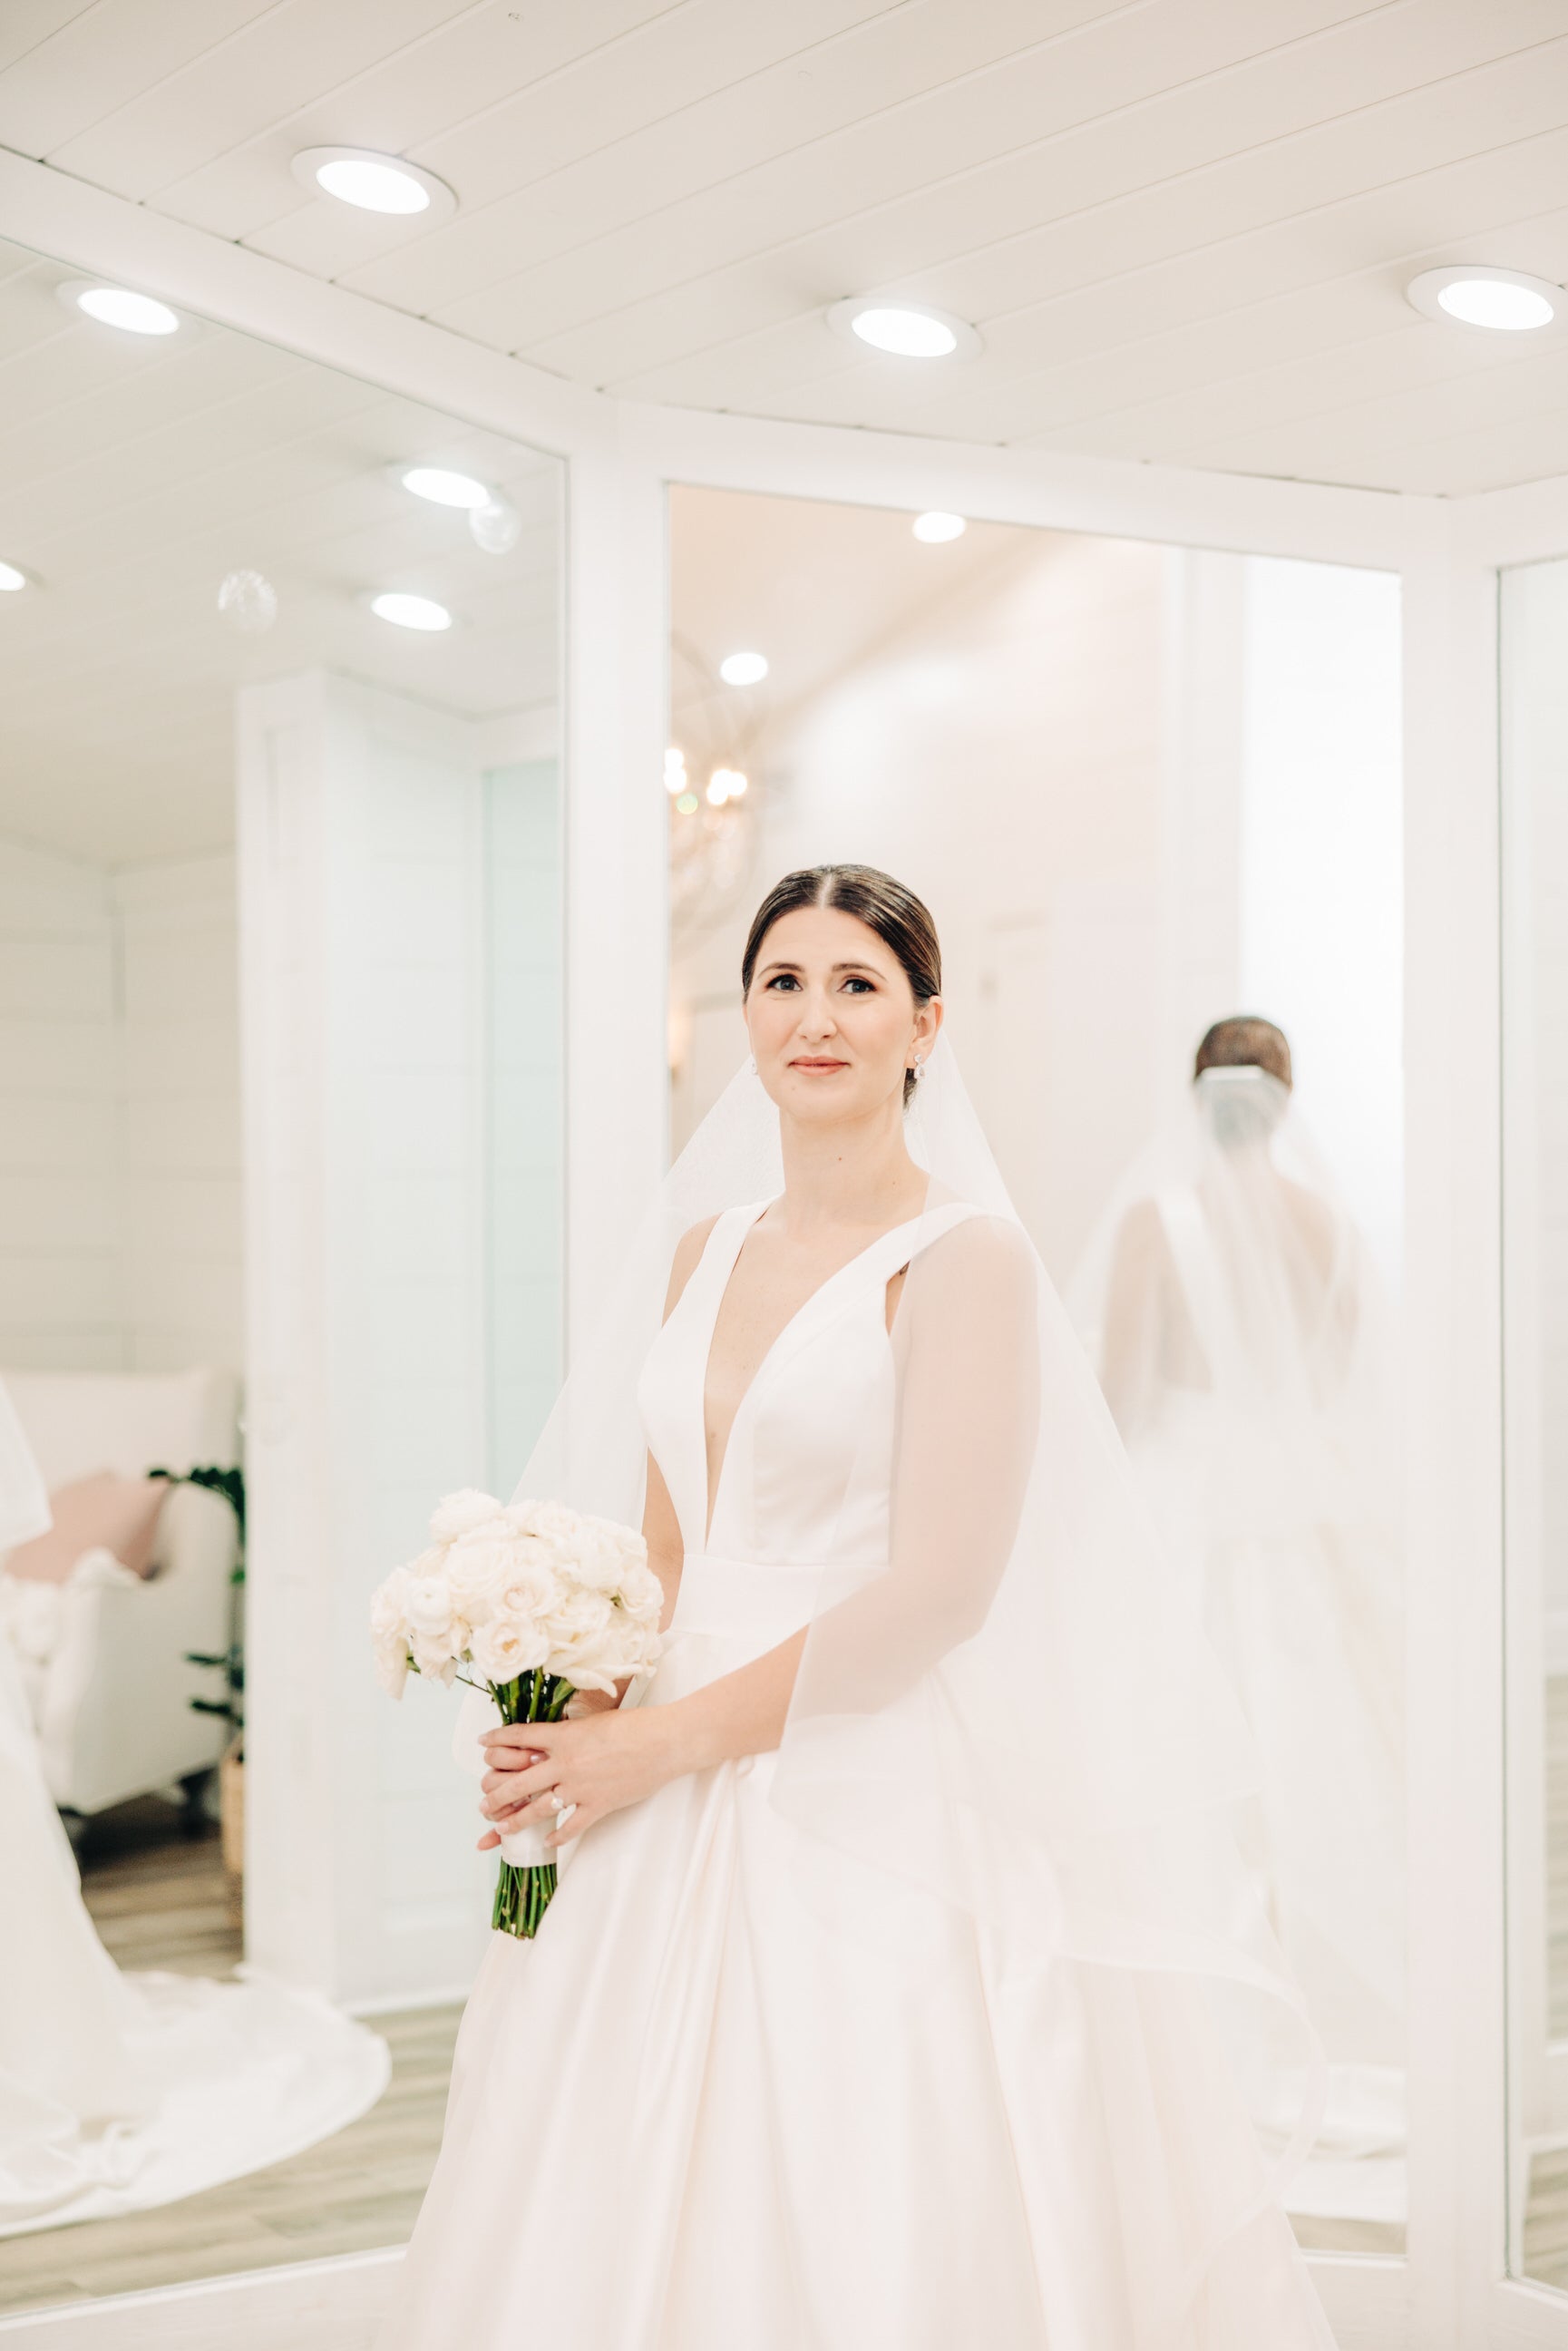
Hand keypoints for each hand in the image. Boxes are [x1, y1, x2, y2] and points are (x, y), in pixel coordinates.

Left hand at [477, 1707, 679, 1851]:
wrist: (663, 1742)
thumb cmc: (634, 1726)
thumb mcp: (593, 1721)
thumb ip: (569, 1734)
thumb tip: (552, 1741)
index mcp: (563, 1736)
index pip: (519, 1737)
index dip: (497, 1740)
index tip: (482, 1743)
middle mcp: (565, 1763)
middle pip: (518, 1782)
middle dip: (496, 1795)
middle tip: (484, 1804)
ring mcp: (580, 1787)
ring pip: (537, 1809)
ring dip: (515, 1820)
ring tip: (501, 1828)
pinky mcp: (598, 1805)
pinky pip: (570, 1827)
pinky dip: (556, 1837)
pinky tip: (547, 1842)